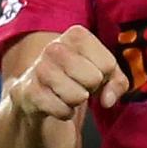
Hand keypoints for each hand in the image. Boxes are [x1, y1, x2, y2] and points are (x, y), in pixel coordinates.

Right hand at [8, 25, 129, 120]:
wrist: (34, 96)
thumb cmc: (74, 78)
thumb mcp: (103, 74)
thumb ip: (117, 82)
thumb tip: (108, 100)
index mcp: (76, 34)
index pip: (108, 64)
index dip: (104, 76)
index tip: (91, 73)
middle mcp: (55, 47)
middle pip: (94, 78)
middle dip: (91, 89)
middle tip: (78, 85)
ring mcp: (39, 69)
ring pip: (78, 95)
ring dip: (77, 101)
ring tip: (67, 93)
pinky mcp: (29, 92)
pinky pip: (62, 110)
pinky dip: (64, 113)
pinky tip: (56, 104)